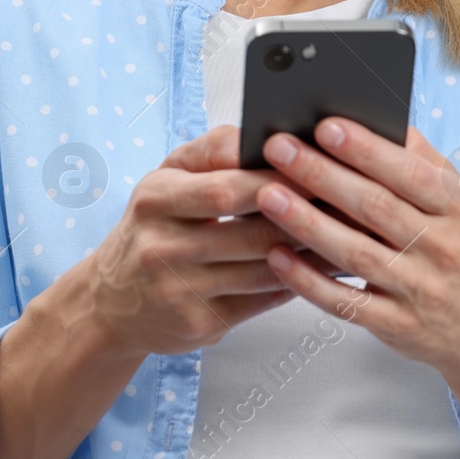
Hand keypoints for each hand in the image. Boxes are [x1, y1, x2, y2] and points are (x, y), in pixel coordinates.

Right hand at [75, 124, 348, 358]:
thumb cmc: (152, 227)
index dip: (274, 178)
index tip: (314, 166)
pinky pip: (262, 300)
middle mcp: (163, 247)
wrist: (112, 302)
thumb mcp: (165, 178)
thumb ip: (210, 151)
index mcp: (155, 200)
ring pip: (264, 269)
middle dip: (303, 215)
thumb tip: (259, 133)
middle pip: (249, 231)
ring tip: (347, 231)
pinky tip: (324, 267)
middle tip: (346, 200)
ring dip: (311, 251)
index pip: (224, 187)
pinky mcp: (201, 324)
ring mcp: (181, 291)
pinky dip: (298, 281)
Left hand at [252, 119, 459, 377]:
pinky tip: (277, 256)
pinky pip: (346, 303)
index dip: (367, 150)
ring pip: (357, 254)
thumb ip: (421, 162)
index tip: (325, 126)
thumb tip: (374, 118)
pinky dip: (309, 281)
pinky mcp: (396, 325)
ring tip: (267, 195)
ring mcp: (420, 290)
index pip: (410, 173)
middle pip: (376, 208)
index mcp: (458, 208)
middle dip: (323, 175)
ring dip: (308, 223)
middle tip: (279, 148)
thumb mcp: (459, 202)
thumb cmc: (458, 246)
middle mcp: (442, 248)